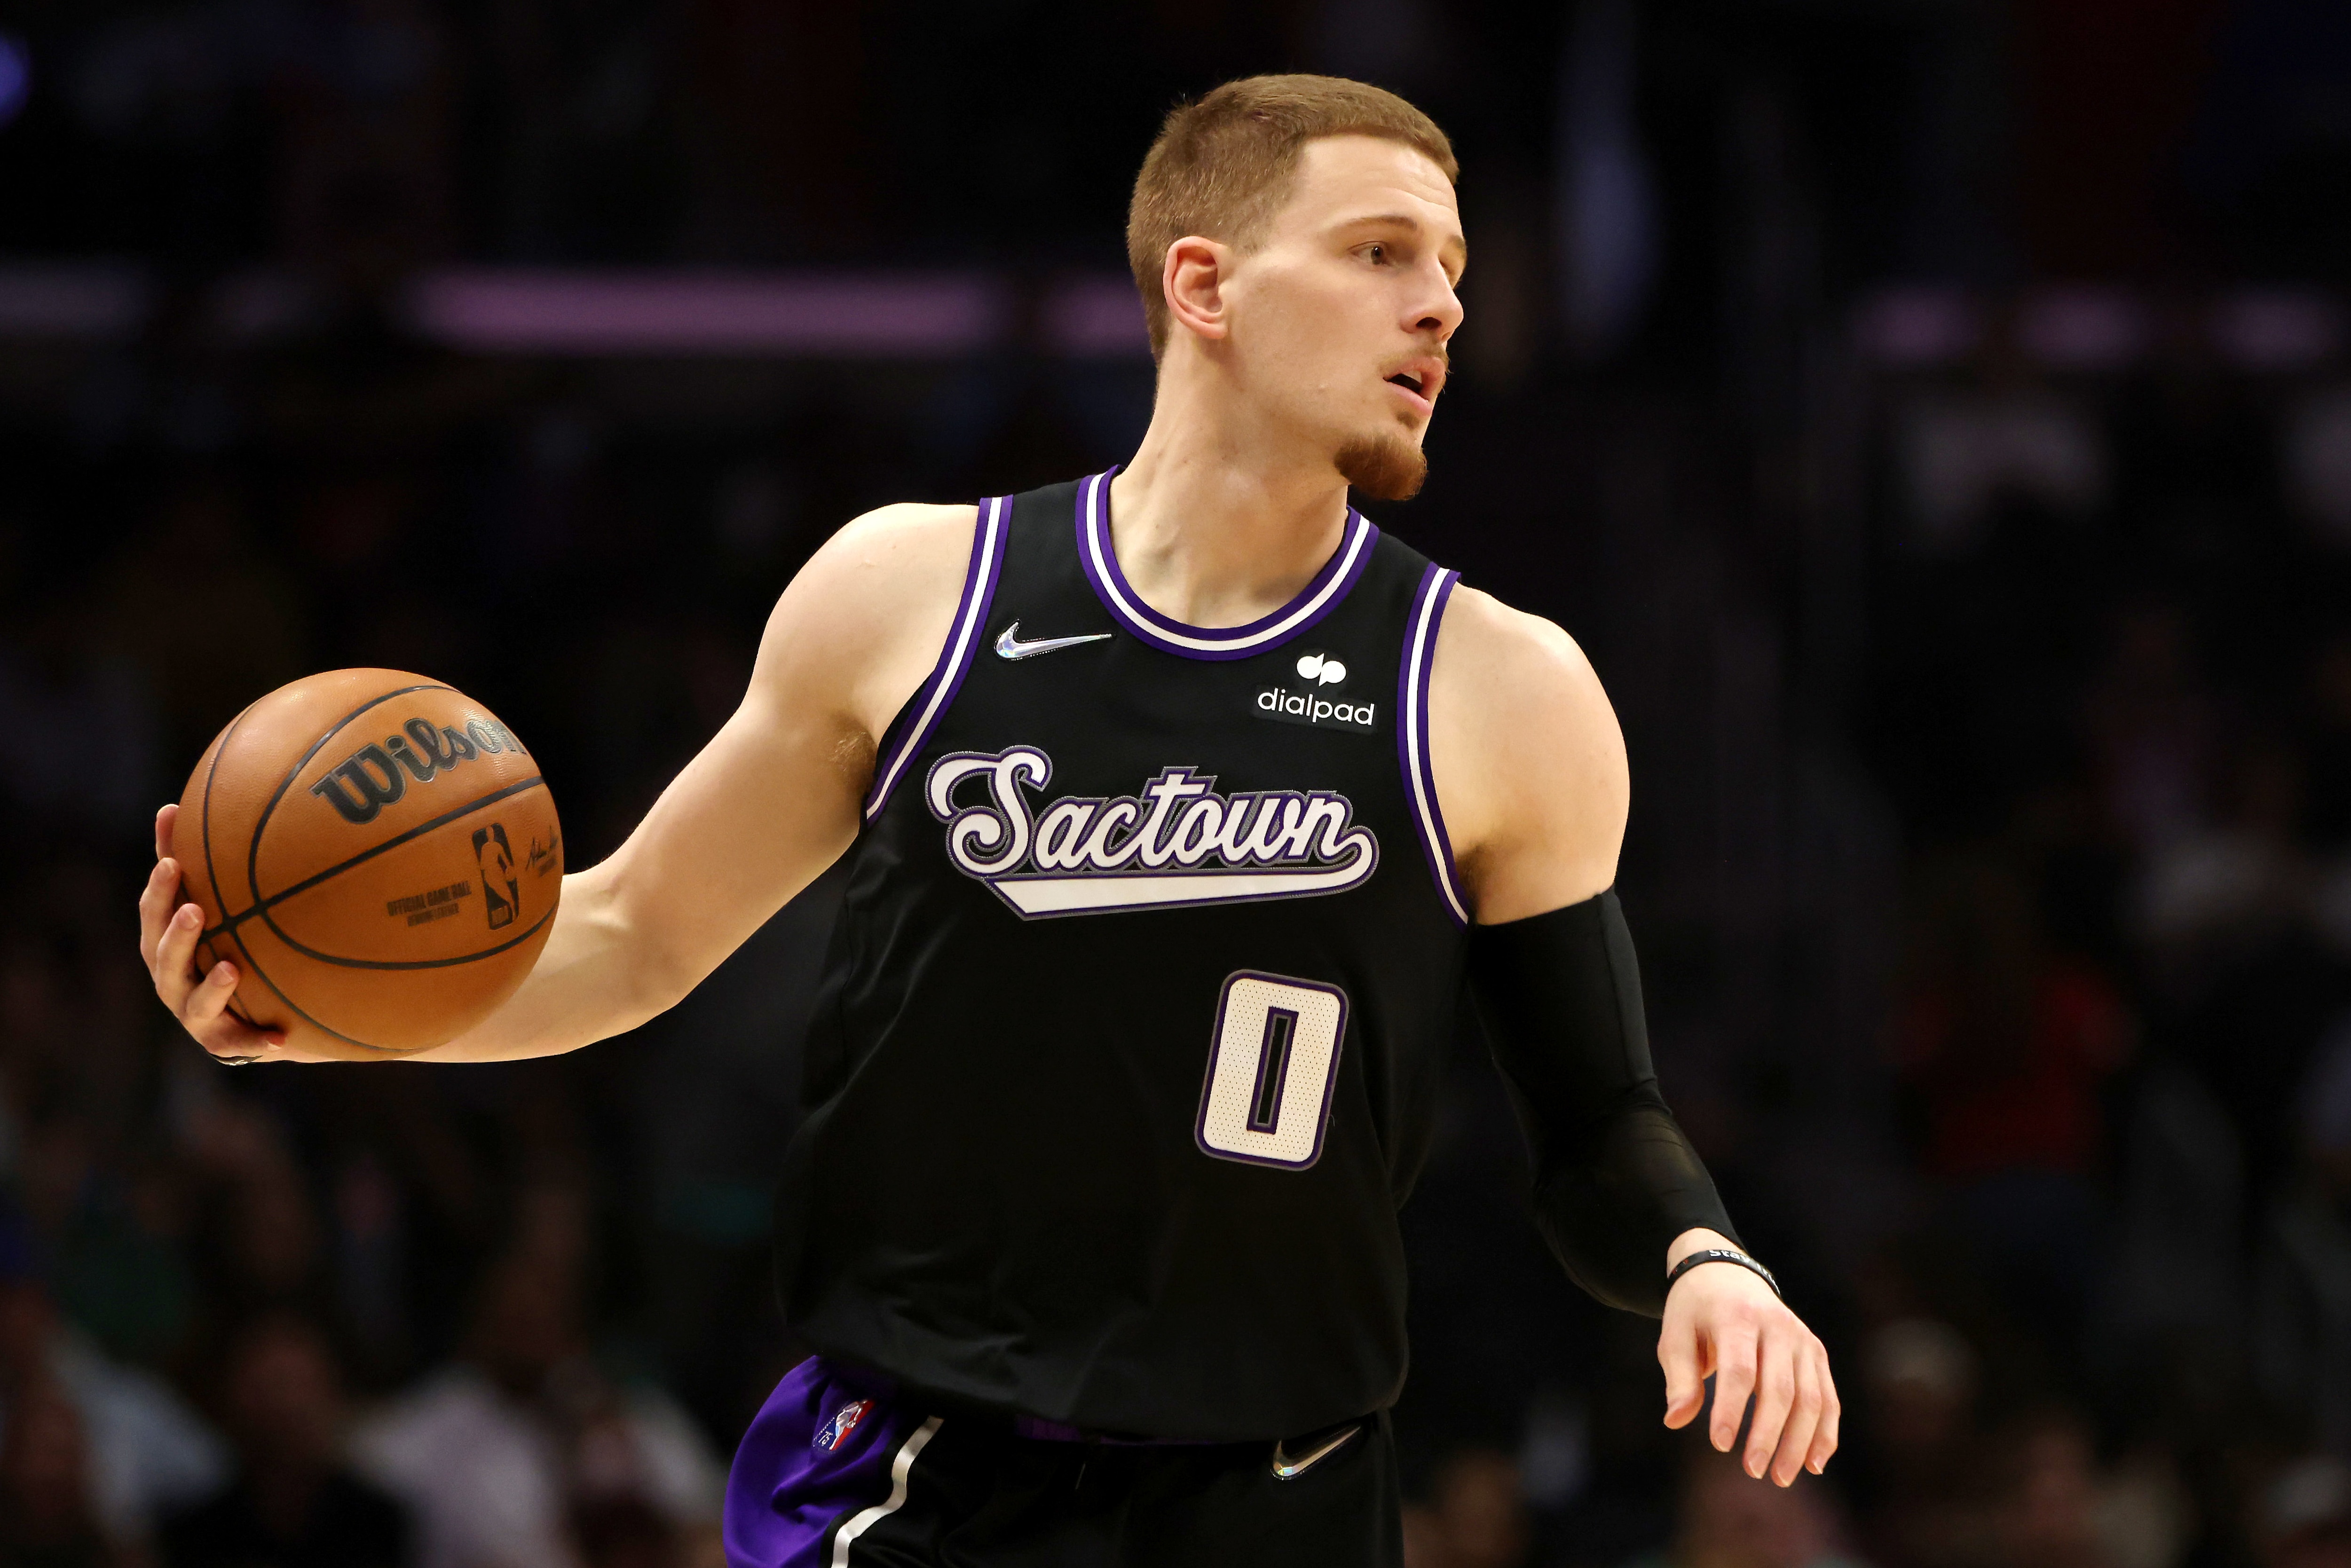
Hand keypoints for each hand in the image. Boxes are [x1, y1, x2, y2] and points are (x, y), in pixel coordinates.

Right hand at [139, 803, 309, 1064]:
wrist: (261, 1013)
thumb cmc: (228, 945)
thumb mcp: (216, 904)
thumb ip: (197, 861)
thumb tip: (173, 804)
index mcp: (165, 944)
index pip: (155, 913)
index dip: (161, 890)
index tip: (175, 862)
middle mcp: (171, 979)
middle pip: (163, 957)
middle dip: (177, 934)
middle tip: (196, 908)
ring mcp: (193, 1016)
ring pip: (193, 1002)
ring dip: (210, 986)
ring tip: (232, 969)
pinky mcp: (223, 1044)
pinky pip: (240, 1043)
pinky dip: (257, 1039)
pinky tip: (281, 1038)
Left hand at [1658, 1231, 1839, 1485]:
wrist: (1727, 1274)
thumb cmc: (1695, 1312)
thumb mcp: (1675, 1335)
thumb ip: (1679, 1378)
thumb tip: (1676, 1420)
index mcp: (1737, 1316)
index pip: (1739, 1370)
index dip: (1731, 1409)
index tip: (1720, 1445)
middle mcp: (1777, 1325)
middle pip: (1780, 1388)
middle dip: (1768, 1434)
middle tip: (1752, 1471)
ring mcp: (1802, 1338)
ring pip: (1811, 1397)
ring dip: (1799, 1442)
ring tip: (1780, 1477)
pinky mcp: (1816, 1352)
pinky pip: (1828, 1397)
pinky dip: (1825, 1433)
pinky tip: (1814, 1464)